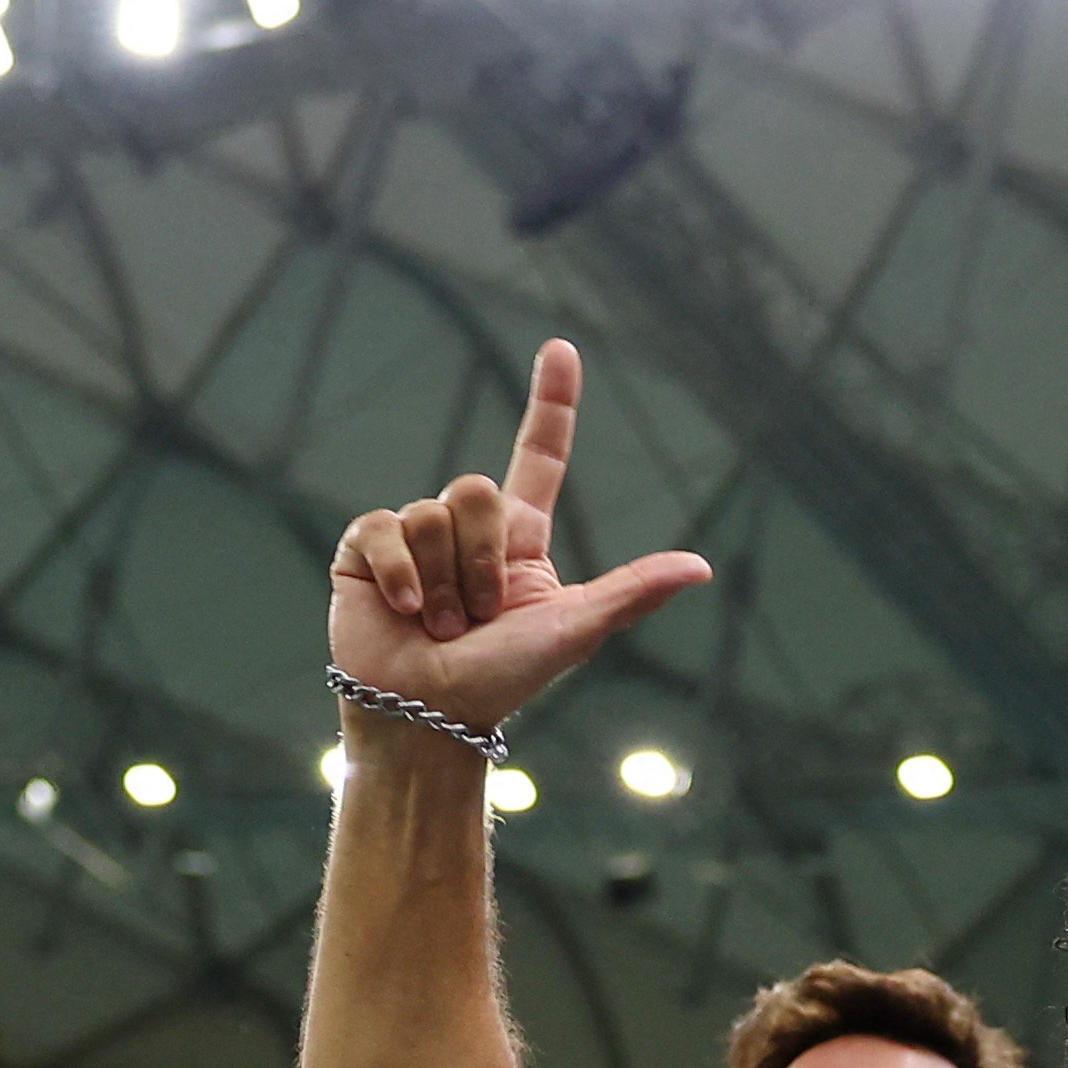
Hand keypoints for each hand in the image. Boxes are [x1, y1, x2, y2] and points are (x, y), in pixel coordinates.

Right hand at [323, 339, 709, 743]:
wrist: (427, 719)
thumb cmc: (501, 681)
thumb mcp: (573, 632)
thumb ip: (630, 592)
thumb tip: (702, 566)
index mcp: (521, 542)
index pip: (539, 456)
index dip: (550, 402)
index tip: (561, 348)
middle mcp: (467, 532)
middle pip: (476, 488)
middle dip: (481, 559)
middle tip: (477, 619)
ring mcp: (414, 539)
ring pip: (431, 510)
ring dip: (443, 580)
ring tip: (441, 627)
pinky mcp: (365, 553)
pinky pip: (382, 527)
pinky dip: (399, 572)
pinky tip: (403, 611)